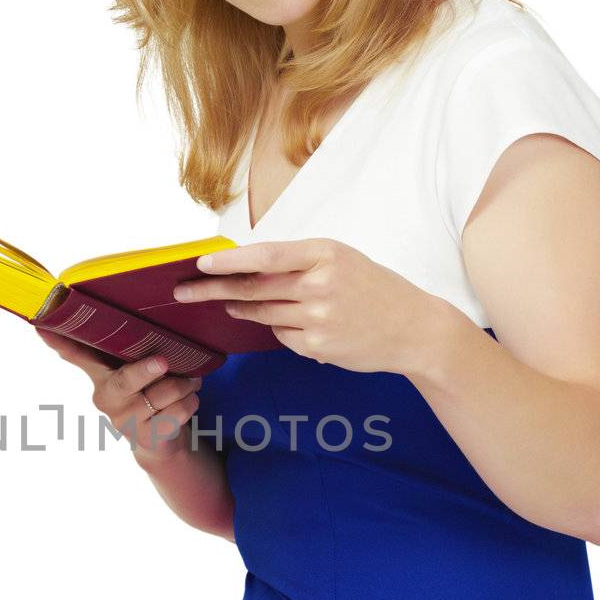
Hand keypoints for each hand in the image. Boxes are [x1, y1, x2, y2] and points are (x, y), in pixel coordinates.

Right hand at [35, 329, 203, 460]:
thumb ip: (118, 346)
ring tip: (191, 379)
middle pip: (125, 380)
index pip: (76, 354)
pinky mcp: (148, 436)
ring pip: (163, 394)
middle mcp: (107, 398)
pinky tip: (189, 399)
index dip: (60, 341)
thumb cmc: (144, 393)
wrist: (158, 440)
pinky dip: (190, 402)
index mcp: (100, 376)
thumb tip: (103, 314)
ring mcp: (126, 421)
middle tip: (163, 362)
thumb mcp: (130, 370)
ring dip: (185, 384)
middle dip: (146, 370)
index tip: (41, 325)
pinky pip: (178, 412)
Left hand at [172, 238, 439, 374]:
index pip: (264, 256)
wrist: (414, 329)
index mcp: (324, 253)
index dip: (228, 261)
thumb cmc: (375, 289)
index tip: (200, 263)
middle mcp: (319, 284)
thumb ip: (298, 261)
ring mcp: (318, 317)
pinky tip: (296, 324)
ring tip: (228, 304)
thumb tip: (247, 266)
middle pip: (253, 288)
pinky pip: (282, 336)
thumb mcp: (341, 259)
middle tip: (184, 291)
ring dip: (241, 309)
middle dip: (213, 289)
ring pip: (264, 314)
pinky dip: (280, 329)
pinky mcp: (318, 345)